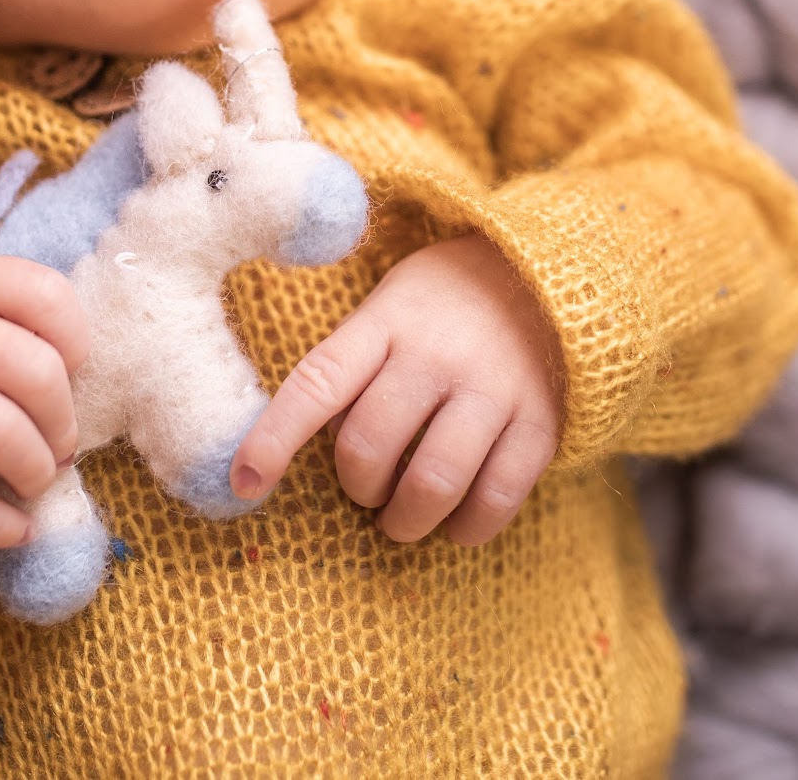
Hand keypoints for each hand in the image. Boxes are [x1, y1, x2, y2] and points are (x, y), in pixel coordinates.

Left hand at [229, 232, 561, 545]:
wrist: (552, 270)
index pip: (318, 383)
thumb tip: (298, 445)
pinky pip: (497, 497)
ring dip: (406, 519)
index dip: (274, 438)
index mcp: (386, 321)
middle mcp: (436, 354)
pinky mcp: (541, 420)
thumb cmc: (447, 302)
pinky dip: (468, 527)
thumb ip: (353, 363)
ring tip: (404, 517)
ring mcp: (492, 388)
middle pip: (370, 445)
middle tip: (368, 490)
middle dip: (358, 487)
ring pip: (432, 482)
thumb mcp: (391, 303)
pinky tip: (458, 523)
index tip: (245, 483)